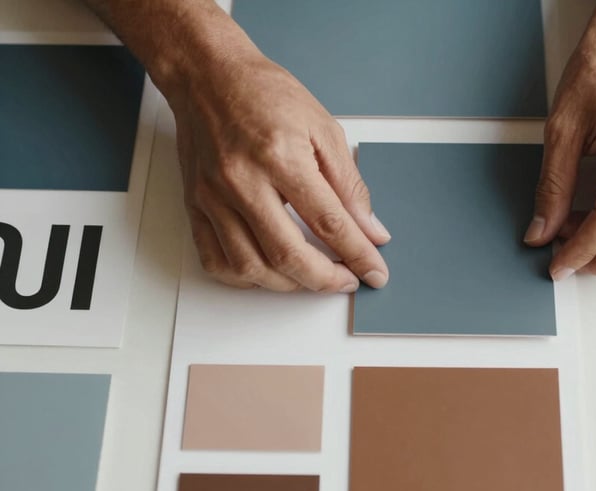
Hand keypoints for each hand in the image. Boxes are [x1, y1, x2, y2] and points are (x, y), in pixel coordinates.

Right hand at [166, 23, 390, 291]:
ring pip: (250, 266)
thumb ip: (349, 185)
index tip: (375, 271)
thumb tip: (371, 229)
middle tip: (346, 280)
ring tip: (311, 277)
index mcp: (280, 157)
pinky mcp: (195, 205)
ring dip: (287, 284)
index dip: (357, 254)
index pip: (328, 222)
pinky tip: (268, 271)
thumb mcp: (323, 128)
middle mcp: (242, 181)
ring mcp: (213, 196)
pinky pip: (215, 260)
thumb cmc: (265, 94)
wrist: (208, 75)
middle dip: (324, 280)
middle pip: (286, 254)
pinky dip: (245, 277)